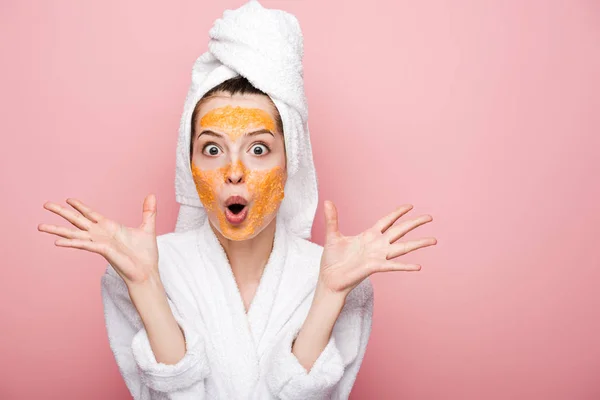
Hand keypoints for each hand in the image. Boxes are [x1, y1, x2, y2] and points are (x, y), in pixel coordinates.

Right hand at [38, 194, 159, 285]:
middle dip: (61, 212)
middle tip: (45, 204)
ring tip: (40, 225)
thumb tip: (152, 195)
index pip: (90, 214)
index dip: (80, 206)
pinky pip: (84, 244)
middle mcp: (101, 234)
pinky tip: (57, 242)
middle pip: (77, 220)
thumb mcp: (148, 227)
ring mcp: (99, 243)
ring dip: (57, 229)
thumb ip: (148, 211)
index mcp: (109, 227)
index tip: (68, 199)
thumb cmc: (145, 254)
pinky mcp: (102, 250)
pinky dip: (71, 242)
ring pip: (74, 233)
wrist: (147, 271)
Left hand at [318, 201, 436, 296]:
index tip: (410, 206)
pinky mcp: (374, 267)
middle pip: (400, 230)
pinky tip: (418, 266)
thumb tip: (327, 201)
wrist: (329, 279)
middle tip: (430, 217)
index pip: (387, 220)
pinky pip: (393, 266)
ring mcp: (378, 256)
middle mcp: (377, 244)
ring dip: (418, 243)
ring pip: (402, 247)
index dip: (398, 213)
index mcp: (369, 235)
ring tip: (434, 240)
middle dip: (414, 223)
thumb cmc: (332, 260)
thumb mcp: (332, 236)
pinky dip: (405, 266)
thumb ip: (332, 219)